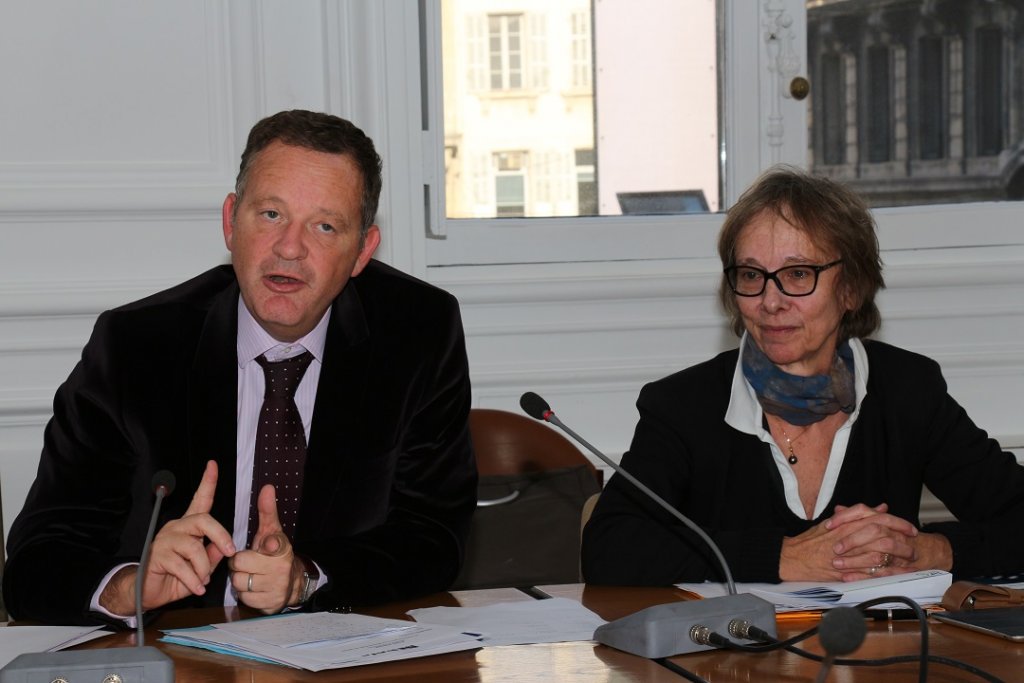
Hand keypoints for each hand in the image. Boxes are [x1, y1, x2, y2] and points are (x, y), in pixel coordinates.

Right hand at [100, 460, 235, 614]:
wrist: (144, 593)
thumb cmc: (174, 578)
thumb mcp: (200, 568)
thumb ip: (212, 556)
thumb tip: (224, 549)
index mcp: (188, 527)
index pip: (199, 500)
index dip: (207, 482)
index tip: (212, 464)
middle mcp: (176, 528)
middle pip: (203, 520)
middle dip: (221, 535)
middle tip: (230, 551)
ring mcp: (165, 540)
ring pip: (194, 547)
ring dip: (204, 568)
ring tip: (203, 581)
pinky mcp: (157, 556)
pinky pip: (182, 566)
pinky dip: (193, 580)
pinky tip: (196, 588)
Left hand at [229, 484, 304, 613]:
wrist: (292, 583)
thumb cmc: (275, 554)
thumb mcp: (272, 531)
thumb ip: (267, 510)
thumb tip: (266, 487)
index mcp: (282, 549)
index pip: (267, 543)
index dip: (262, 546)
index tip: (268, 546)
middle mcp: (281, 569)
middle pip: (239, 564)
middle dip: (238, 563)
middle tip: (247, 561)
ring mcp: (275, 588)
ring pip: (238, 582)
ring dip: (239, 578)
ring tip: (249, 573)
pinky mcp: (269, 604)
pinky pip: (244, 598)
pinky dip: (245, 593)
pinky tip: (253, 586)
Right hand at [780, 504, 914, 581]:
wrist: (793, 557)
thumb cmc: (811, 541)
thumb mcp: (833, 522)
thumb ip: (858, 514)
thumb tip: (881, 507)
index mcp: (846, 524)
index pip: (877, 519)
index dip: (897, 523)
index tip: (909, 528)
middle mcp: (848, 538)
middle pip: (882, 536)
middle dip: (902, 541)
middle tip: (914, 545)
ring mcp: (847, 556)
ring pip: (879, 556)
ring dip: (897, 559)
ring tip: (909, 561)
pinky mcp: (845, 572)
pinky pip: (870, 574)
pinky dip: (886, 574)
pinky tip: (897, 575)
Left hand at [827, 504, 950, 579]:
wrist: (923, 550)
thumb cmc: (893, 536)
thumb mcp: (874, 523)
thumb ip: (856, 517)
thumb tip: (838, 509)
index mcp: (882, 519)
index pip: (862, 511)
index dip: (845, 517)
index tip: (829, 525)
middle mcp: (891, 531)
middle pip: (872, 530)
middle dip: (852, 540)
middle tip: (835, 548)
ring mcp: (897, 550)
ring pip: (877, 554)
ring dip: (855, 560)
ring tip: (837, 565)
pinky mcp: (898, 568)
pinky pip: (881, 573)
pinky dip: (864, 576)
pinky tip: (848, 578)